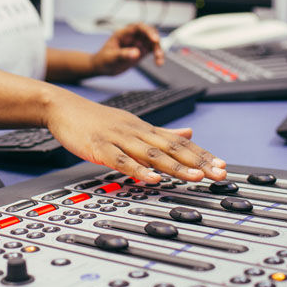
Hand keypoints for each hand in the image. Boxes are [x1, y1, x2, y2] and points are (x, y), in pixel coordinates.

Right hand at [44, 92, 226, 183]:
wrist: (64, 107)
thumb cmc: (97, 119)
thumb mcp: (133, 123)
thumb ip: (161, 132)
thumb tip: (189, 133)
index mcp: (145, 129)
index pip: (180, 143)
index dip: (202, 154)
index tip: (222, 166)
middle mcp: (137, 132)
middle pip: (172, 148)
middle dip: (197, 162)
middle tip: (219, 173)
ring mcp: (119, 139)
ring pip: (151, 154)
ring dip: (175, 166)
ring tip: (195, 177)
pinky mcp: (101, 147)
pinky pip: (121, 161)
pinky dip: (138, 170)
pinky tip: (151, 179)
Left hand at [91, 22, 164, 76]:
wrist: (101, 67)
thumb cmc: (103, 59)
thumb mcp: (110, 57)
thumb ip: (122, 54)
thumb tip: (136, 53)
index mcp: (123, 33)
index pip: (138, 27)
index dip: (148, 31)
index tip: (154, 39)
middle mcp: (132, 37)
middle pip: (149, 33)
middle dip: (155, 40)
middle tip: (158, 52)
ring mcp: (137, 44)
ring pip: (152, 42)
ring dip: (158, 49)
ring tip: (159, 60)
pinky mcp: (141, 52)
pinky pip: (152, 50)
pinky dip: (157, 55)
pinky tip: (158, 62)